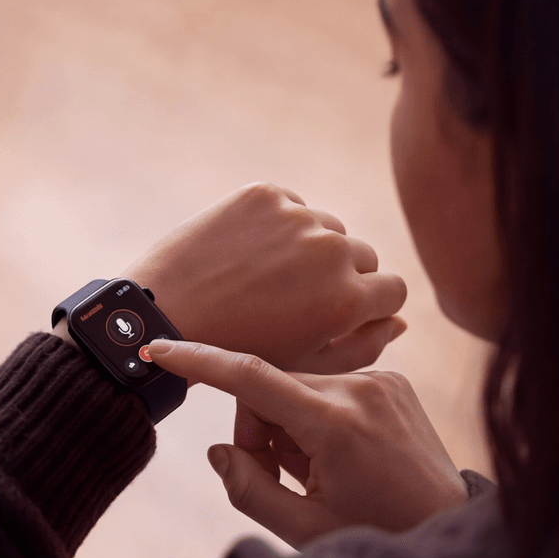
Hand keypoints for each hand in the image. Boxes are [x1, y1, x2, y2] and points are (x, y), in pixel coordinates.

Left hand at [123, 183, 407, 374]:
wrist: (159, 314)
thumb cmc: (235, 349)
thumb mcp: (304, 364)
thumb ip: (363, 347)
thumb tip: (399, 321)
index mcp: (348, 299)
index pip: (394, 289)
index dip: (369, 304)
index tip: (339, 311)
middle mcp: (330, 252)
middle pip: (362, 256)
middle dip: (339, 276)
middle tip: (294, 297)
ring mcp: (296, 217)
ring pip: (327, 229)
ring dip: (309, 248)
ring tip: (266, 276)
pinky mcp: (263, 193)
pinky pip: (291, 206)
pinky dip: (276, 225)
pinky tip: (247, 252)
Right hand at [147, 339, 467, 546]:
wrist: (452, 529)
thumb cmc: (379, 535)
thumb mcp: (302, 528)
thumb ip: (247, 488)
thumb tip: (219, 451)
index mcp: (337, 424)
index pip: (250, 377)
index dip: (197, 361)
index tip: (158, 348)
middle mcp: (361, 389)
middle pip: (267, 388)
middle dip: (257, 431)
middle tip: (278, 478)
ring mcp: (381, 381)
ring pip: (293, 387)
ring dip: (286, 427)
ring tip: (315, 473)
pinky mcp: (391, 382)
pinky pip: (325, 387)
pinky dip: (313, 418)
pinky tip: (336, 457)